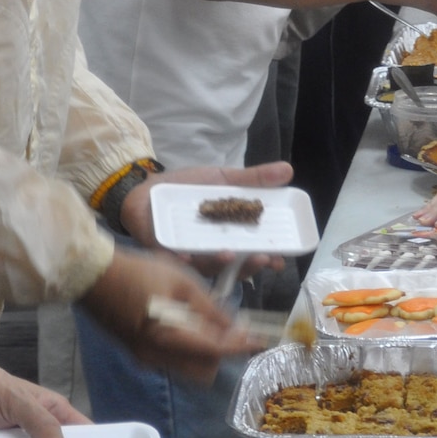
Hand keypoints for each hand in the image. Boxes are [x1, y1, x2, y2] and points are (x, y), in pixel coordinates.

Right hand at [81, 250, 264, 383]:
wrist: (93, 275)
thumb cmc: (139, 272)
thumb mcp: (181, 281)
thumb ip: (209, 308)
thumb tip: (234, 326)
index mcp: (169, 338)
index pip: (216, 351)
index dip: (241, 347)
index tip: (261, 341)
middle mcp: (157, 357)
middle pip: (205, 370)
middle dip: (223, 353)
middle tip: (233, 328)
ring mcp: (145, 359)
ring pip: (189, 370)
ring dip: (206, 354)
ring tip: (211, 324)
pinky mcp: (137, 354)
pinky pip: (173, 362)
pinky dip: (189, 351)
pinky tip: (189, 325)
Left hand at [120, 162, 292, 273]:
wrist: (147, 187)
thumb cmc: (188, 187)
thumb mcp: (223, 179)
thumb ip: (253, 179)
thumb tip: (288, 170)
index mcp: (229, 236)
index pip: (252, 253)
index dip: (268, 259)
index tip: (281, 259)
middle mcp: (212, 250)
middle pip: (234, 267)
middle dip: (249, 266)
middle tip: (262, 258)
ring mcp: (189, 254)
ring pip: (207, 267)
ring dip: (219, 263)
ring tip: (229, 254)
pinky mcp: (164, 253)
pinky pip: (173, 262)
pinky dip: (181, 260)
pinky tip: (186, 256)